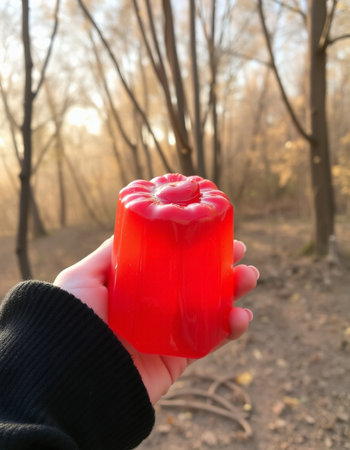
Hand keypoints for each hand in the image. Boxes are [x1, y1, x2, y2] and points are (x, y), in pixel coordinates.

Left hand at [54, 237, 258, 403]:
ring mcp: (168, 334)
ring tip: (249, 277)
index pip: (172, 264)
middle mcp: (154, 309)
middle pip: (196, 284)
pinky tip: (242, 317)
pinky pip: (211, 342)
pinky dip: (231, 330)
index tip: (215, 232)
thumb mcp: (83, 276)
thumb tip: (131, 228)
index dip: (194, 248)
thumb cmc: (75, 320)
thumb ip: (107, 252)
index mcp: (135, 289)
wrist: (74, 377)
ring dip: (234, 293)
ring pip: (210, 310)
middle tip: (240, 252)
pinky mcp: (178, 359)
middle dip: (222, 267)